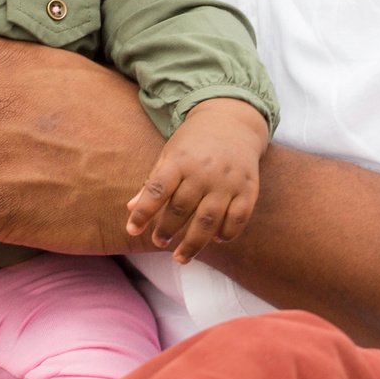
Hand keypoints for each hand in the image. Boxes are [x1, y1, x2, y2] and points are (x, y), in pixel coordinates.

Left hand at [126, 97, 268, 261]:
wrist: (232, 122)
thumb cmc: (193, 144)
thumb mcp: (169, 155)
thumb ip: (153, 182)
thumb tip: (130, 208)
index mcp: (180, 160)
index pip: (157, 190)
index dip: (143, 212)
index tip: (132, 230)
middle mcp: (204, 171)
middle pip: (182, 209)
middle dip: (167, 230)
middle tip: (158, 243)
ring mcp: (228, 181)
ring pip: (209, 220)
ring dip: (193, 243)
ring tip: (180, 257)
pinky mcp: (249, 189)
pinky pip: (238, 219)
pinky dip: (227, 234)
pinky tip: (216, 240)